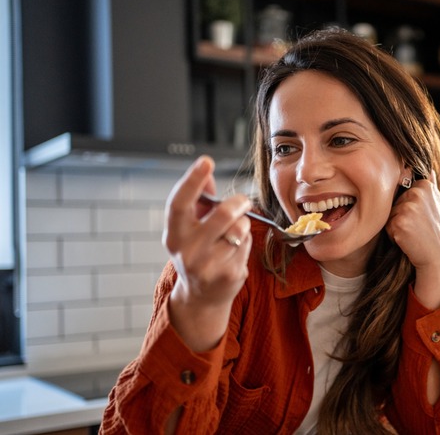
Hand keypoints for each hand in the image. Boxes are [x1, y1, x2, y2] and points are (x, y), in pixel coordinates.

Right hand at [163, 156, 252, 350]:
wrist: (200, 296)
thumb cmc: (197, 252)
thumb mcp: (191, 228)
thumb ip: (199, 200)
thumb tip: (206, 173)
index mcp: (174, 235)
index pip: (179, 204)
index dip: (192, 180)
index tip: (206, 161)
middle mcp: (187, 251)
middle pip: (222, 215)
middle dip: (238, 203)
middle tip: (242, 201)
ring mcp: (208, 266)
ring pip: (239, 230)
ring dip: (243, 224)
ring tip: (235, 232)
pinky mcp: (228, 276)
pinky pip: (246, 246)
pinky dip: (245, 243)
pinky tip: (235, 251)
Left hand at [385, 173, 439, 308]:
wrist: (436, 255)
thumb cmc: (434, 229)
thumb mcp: (436, 204)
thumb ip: (430, 185)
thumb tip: (429, 168)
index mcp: (424, 185)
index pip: (403, 190)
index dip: (408, 205)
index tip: (421, 215)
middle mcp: (416, 193)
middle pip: (394, 201)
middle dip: (400, 214)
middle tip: (416, 226)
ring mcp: (408, 207)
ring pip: (389, 213)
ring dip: (396, 225)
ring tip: (412, 232)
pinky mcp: (399, 221)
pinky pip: (387, 225)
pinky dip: (393, 235)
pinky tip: (407, 238)